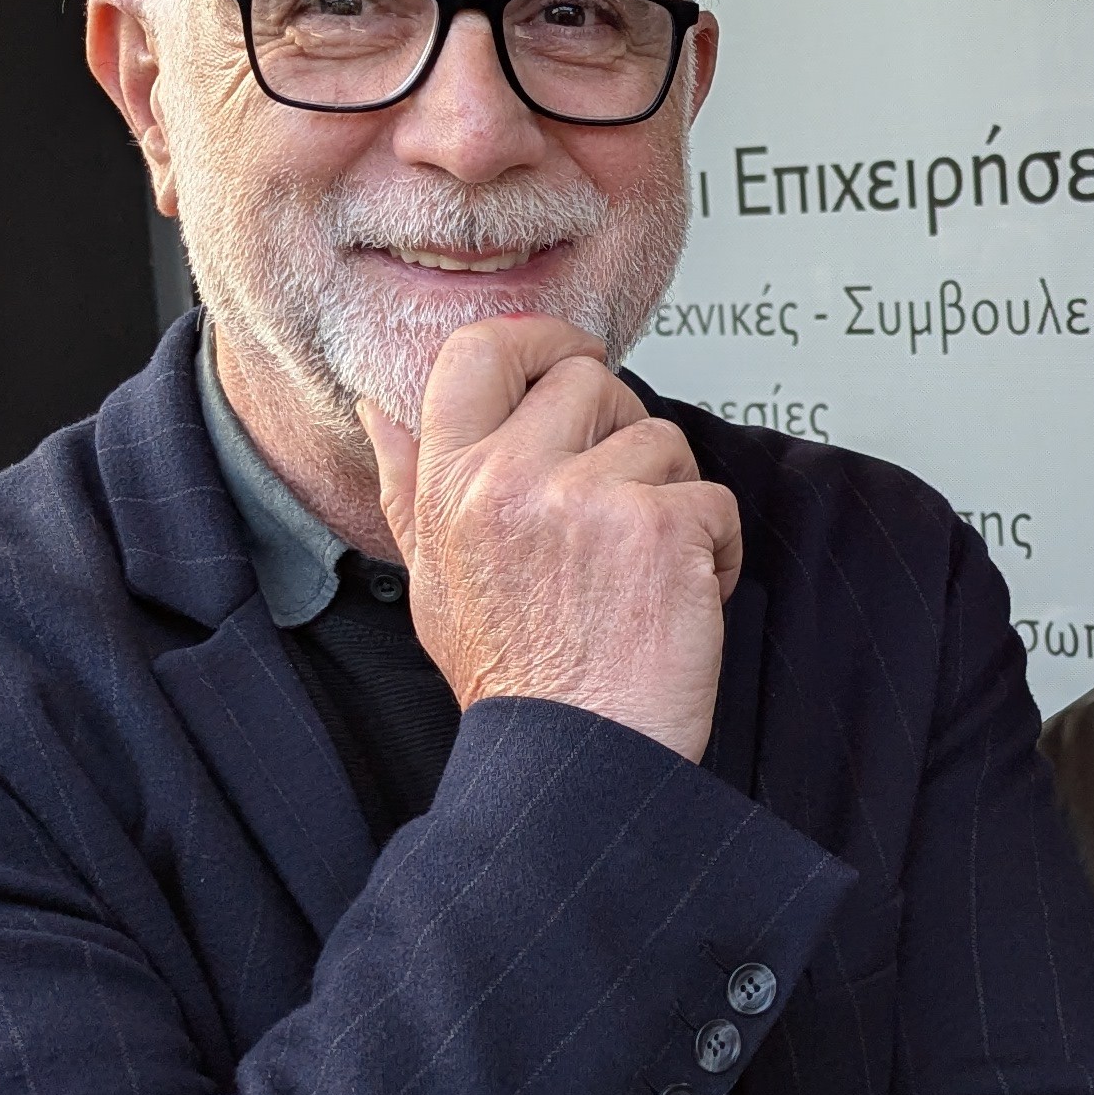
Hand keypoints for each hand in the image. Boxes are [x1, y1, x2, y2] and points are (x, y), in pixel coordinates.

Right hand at [358, 316, 740, 763]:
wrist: (572, 758)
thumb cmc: (511, 676)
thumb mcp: (432, 576)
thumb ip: (408, 485)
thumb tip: (378, 411)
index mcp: (449, 483)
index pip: (478, 350)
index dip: (538, 336)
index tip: (571, 357)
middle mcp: (507, 479)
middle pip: (589, 379)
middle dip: (619, 433)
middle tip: (614, 506)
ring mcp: (583, 498)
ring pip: (662, 438)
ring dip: (670, 499)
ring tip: (640, 570)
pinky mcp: (657, 527)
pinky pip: (711, 496)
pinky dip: (715, 549)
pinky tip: (680, 596)